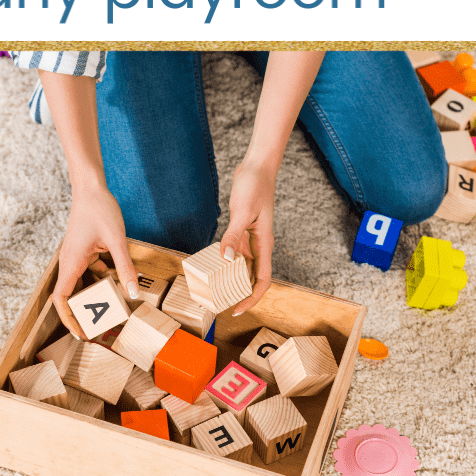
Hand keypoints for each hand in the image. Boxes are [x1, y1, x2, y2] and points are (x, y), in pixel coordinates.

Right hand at [53, 184, 138, 338]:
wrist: (91, 187)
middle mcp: (70, 261)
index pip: (61, 299)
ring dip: (96, 294)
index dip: (69, 319)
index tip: (80, 333)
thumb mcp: (117, 240)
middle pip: (71, 295)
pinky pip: (90, 270)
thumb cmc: (99, 209)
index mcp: (71, 262)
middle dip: (84, 312)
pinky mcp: (84, 250)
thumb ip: (125, 267)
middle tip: (101, 326)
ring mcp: (76, 256)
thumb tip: (133, 293)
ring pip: (82, 282)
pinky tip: (118, 276)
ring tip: (113, 306)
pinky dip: (103, 276)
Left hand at [220, 160, 274, 315]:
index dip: (252, 298)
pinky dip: (224, 259)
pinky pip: (233, 251)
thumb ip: (233, 236)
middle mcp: (259, 245)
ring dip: (230, 278)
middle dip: (238, 292)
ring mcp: (250, 238)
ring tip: (212, 288)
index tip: (238, 308)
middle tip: (218, 303)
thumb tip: (226, 258)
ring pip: (241, 265)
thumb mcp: (242, 212)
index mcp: (264, 244)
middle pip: (251, 277)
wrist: (257, 167)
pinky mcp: (241, 230)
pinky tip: (210, 263)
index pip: (262, 280)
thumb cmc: (255, 186)